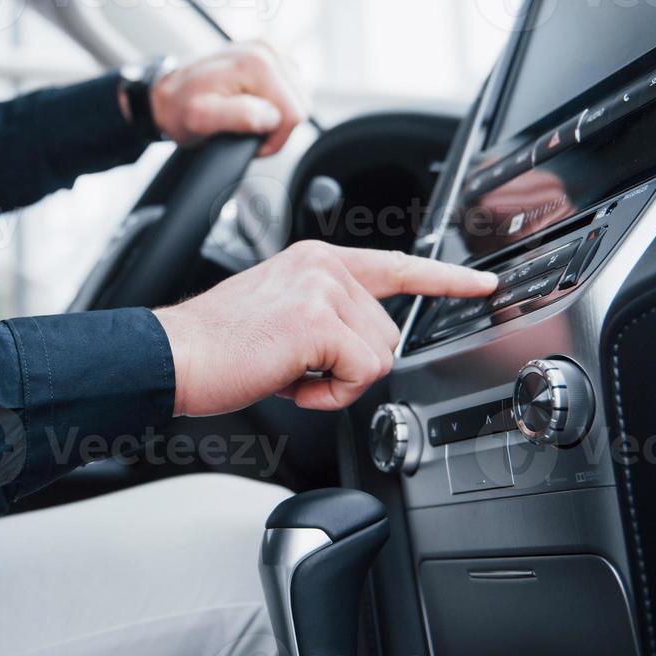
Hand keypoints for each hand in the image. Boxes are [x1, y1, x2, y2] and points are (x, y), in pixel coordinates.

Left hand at [150, 41, 305, 157]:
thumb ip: (238, 117)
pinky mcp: (269, 56)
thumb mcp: (199, 119)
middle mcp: (266, 50)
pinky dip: (271, 103)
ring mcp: (269, 50)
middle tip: (241, 128)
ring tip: (241, 115)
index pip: (294, 115)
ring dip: (272, 115)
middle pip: (298, 106)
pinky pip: (287, 90)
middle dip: (274, 127)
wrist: (167, 90)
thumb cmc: (179, 107)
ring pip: (295, 99)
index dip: (273, 138)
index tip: (246, 138)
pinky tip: (248, 103)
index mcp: (257, 64)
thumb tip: (271, 116)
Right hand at [154, 242, 497, 415]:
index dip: (443, 280)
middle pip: (388, 334)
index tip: (481, 285)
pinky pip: (361, 375)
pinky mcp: (319, 323)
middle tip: (293, 368)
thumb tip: (357, 345)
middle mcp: (323, 266)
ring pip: (378, 357)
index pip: (395, 266)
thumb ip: (324, 313)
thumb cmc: (217, 346)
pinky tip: (289, 383)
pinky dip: (328, 395)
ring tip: (285, 372)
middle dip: (348, 366)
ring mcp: (322, 290)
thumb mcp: (279, 313)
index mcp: (315, 260)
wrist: (174, 356)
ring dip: (336, 382)